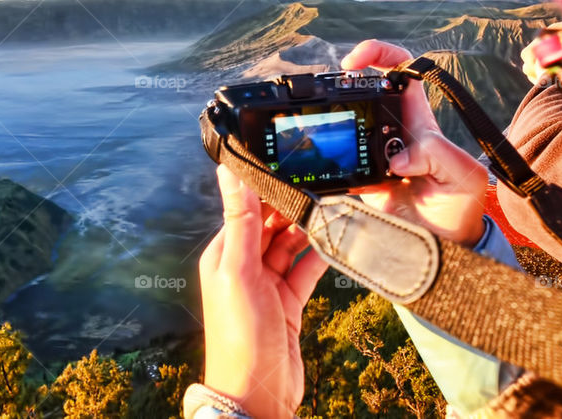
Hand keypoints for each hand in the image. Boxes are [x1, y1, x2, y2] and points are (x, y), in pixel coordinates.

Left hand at [199, 164, 327, 418]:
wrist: (258, 395)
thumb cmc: (240, 336)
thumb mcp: (240, 270)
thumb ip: (239, 220)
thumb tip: (228, 171)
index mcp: (224, 253)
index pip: (247, 209)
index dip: (269, 189)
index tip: (294, 167)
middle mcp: (243, 266)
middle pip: (271, 225)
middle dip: (294, 208)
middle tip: (324, 186)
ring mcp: (267, 285)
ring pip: (291, 245)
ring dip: (310, 231)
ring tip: (335, 210)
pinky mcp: (289, 303)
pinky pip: (306, 270)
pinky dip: (320, 257)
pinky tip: (338, 242)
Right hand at [341, 40, 486, 245]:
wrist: (442, 247)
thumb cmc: (460, 207)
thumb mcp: (464, 176)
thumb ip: (438, 156)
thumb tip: (398, 158)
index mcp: (419, 121)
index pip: (402, 70)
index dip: (380, 54)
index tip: (356, 62)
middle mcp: (392, 131)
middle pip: (363, 90)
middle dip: (343, 83)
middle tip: (331, 91)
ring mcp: (371, 153)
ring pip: (345, 120)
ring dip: (332, 117)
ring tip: (321, 121)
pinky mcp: (356, 177)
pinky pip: (336, 158)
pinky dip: (325, 154)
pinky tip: (320, 157)